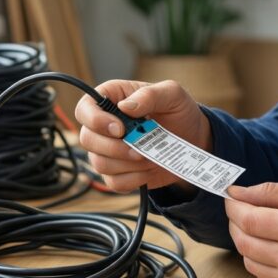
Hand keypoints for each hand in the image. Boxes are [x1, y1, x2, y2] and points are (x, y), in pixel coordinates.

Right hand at [75, 79, 210, 192]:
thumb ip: (150, 95)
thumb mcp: (172, 94)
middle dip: (114, 147)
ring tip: (149, 156)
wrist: (193, 139)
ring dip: (127, 164)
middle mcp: (103, 125)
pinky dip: (133, 179)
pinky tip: (148, 169)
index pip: (84, 109)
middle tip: (139, 148)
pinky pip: (114, 182)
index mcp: (111, 99)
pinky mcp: (117, 172)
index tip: (120, 129)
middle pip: (87, 139)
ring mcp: (107, 151)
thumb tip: (126, 106)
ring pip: (99, 163)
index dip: (95, 121)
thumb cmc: (179, 111)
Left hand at [225, 182, 277, 277]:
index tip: (231, 198)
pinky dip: (261, 261)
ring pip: (249, 262)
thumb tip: (236, 193)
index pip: (248, 219)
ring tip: (263, 230)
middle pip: (243, 242)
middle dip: (236, 223)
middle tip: (242, 212)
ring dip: (248, 244)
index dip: (233, 207)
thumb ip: (270, 192)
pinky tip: (275, 249)